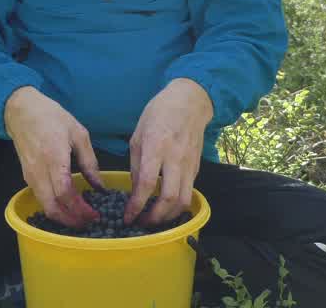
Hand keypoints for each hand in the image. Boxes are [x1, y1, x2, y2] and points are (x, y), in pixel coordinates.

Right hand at [4, 86, 106, 227]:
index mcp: (54, 158)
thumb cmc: (51, 117)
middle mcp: (39, 171)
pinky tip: (68, 204)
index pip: (65, 193)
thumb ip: (90, 161)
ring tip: (81, 216)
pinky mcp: (26, 176)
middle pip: (52, 207)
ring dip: (63, 216)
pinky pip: (41, 198)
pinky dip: (54, 207)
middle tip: (89, 222)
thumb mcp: (78, 133)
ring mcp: (30, 175)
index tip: (95, 215)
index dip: (80, 209)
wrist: (21, 110)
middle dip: (71, 220)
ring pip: (45, 206)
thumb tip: (99, 185)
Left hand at [125, 78, 212, 225]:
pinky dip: (178, 205)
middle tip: (142, 223)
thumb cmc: (159, 114)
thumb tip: (135, 190)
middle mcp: (175, 158)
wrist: (190, 102)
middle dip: (155, 218)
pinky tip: (167, 207)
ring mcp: (189, 164)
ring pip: (184, 200)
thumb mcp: (138, 134)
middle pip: (169, 198)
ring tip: (155, 220)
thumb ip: (136, 164)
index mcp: (156, 147)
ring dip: (169, 216)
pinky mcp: (197, 168)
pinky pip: (189, 192)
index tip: (127, 217)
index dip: (136, 205)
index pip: (146, 184)